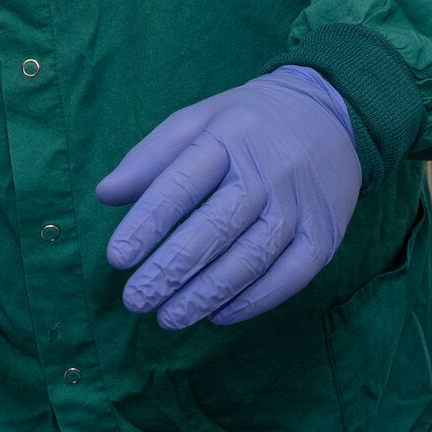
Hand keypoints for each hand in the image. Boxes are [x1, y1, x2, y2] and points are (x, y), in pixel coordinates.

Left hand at [97, 66, 360, 329]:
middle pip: (216, 227)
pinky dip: (252, 301)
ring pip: (250, 259)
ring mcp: (300, 206)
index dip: (147, 223)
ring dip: (205, 294)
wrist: (327, 113)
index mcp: (228, 137)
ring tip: (168, 318)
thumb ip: (151, 158)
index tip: (117, 258)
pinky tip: (217, 315)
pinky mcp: (325, 235)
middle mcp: (268, 171)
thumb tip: (105, 195)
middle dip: (171, 269)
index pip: (181, 185)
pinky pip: (289, 277)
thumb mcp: (196, 121)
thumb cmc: (246, 124)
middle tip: (135, 300)